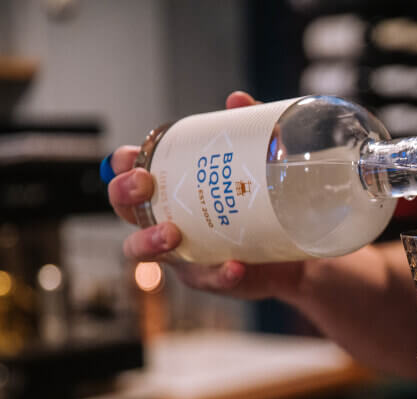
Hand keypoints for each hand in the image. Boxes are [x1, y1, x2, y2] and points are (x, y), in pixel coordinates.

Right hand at [106, 91, 303, 299]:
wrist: (295, 252)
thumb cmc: (261, 204)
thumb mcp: (255, 166)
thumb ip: (245, 133)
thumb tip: (237, 100)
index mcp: (170, 191)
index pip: (128, 174)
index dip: (120, 165)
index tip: (130, 158)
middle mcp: (165, 222)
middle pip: (125, 211)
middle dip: (125, 196)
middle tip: (145, 185)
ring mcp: (183, 254)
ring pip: (143, 252)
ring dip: (149, 241)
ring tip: (172, 233)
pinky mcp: (209, 279)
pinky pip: (206, 280)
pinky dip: (218, 274)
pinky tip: (234, 266)